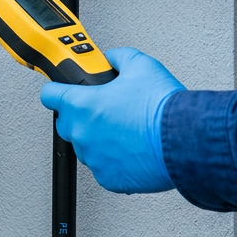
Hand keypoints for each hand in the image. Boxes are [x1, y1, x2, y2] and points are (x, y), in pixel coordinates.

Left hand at [40, 47, 182, 193]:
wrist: (186, 141)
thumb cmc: (163, 107)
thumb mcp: (140, 65)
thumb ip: (118, 57)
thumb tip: (112, 58)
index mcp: (82, 105)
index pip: (50, 95)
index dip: (58, 89)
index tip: (61, 90)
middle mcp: (82, 133)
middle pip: (68, 122)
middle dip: (82, 114)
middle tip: (106, 109)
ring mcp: (94, 159)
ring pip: (87, 146)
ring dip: (99, 138)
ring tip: (126, 130)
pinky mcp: (109, 179)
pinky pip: (104, 167)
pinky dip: (114, 160)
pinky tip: (132, 148)